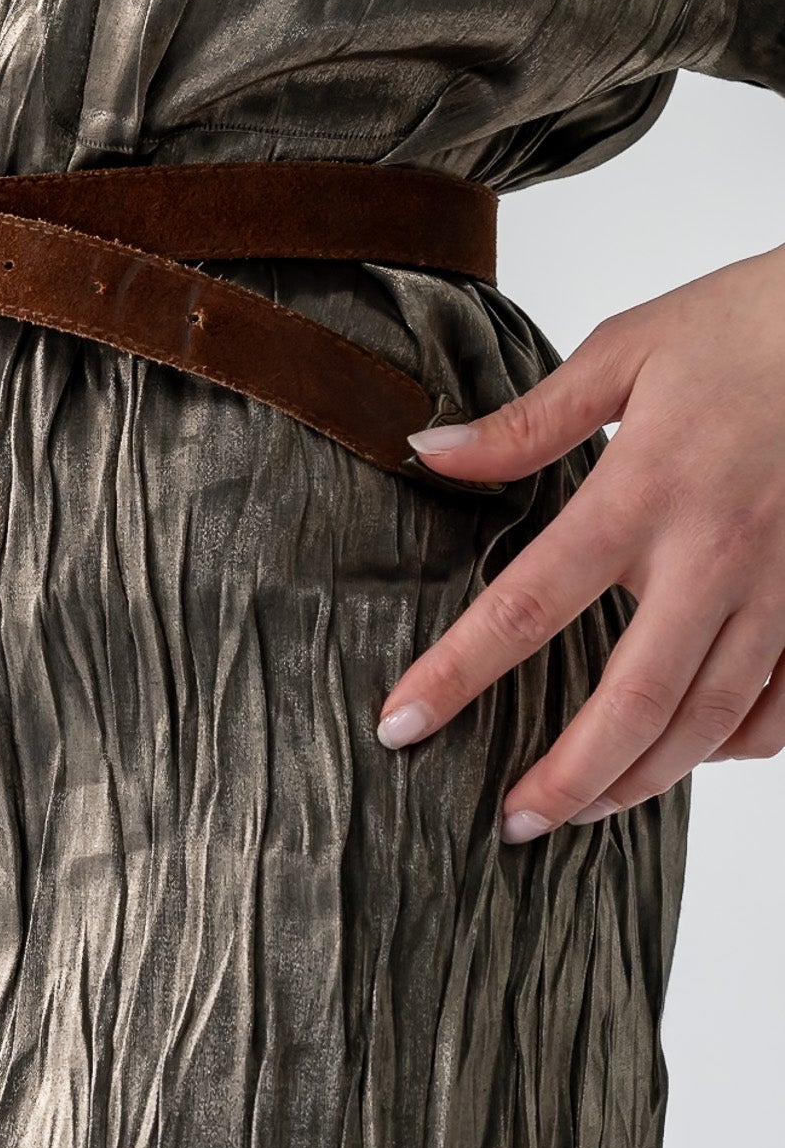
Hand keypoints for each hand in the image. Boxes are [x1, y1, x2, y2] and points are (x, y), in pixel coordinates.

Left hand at [375, 243, 784, 839]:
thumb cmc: (753, 323)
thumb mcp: (629, 349)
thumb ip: (529, 421)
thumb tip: (429, 450)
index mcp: (646, 489)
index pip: (528, 603)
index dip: (458, 674)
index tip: (402, 725)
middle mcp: (715, 555)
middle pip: (632, 700)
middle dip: (567, 777)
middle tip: (511, 824)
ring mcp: (782, 588)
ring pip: (711, 720)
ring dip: (644, 779)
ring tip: (584, 811)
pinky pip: (783, 706)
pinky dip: (736, 745)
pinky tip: (689, 759)